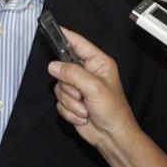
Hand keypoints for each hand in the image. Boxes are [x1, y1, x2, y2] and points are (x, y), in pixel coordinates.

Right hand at [47, 28, 139, 146]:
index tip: (52, 29)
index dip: (65, 36)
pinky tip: (82, 115)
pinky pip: (59, 101)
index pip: (78, 43)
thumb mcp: (94, 87)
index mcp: (98, 63)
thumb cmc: (114, 111)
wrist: (112, 137)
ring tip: (85, 108)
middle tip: (81, 94)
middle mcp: (87, 73)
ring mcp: (79, 88)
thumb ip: (72, 73)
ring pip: (59, 87)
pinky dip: (69, 110)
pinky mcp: (72, 101)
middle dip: (69, 85)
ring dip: (71, 101)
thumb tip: (54, 66)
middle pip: (63, 68)